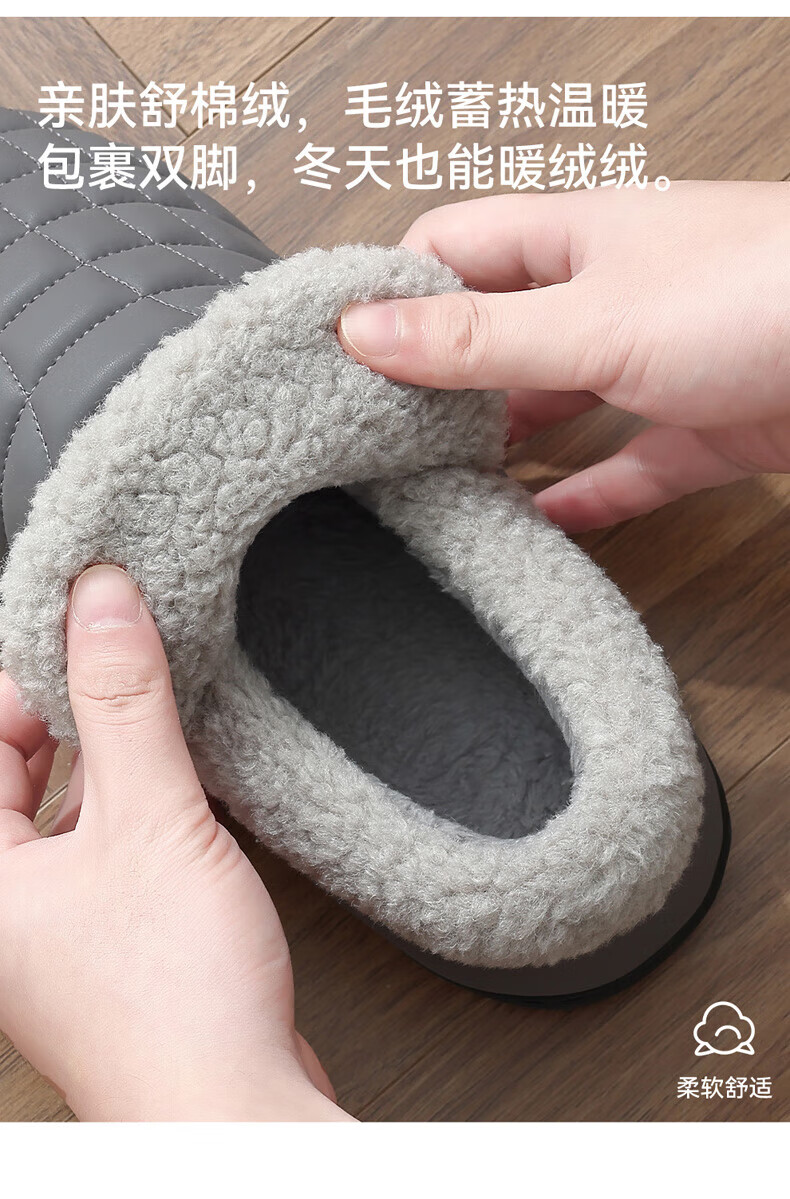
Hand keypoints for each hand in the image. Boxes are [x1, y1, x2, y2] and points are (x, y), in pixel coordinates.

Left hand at [0, 564, 351, 1121]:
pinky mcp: (108, 935)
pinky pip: (107, 840)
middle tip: (128, 662)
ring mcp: (53, 923)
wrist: (236, 1110)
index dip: (28, 675)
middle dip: (72, 710)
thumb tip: (98, 603)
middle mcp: (4, 905)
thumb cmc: (175, 1005)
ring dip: (112, 753)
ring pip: (67, 803)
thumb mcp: (149, 818)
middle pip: (17, 768)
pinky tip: (180, 781)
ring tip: (161, 715)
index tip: (83, 623)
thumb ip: (121, 702)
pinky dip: (139, 801)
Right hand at [338, 182, 789, 530]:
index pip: (451, 250)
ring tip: (442, 488)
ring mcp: (654, 361)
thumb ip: (477, 338)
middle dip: (441, 385)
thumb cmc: (765, 292)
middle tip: (380, 439)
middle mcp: (608, 293)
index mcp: (573, 237)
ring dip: (505, 448)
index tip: (338, 354)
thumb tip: (365, 330)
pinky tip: (541, 525)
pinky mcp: (697, 427)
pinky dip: (582, 498)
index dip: (391, 295)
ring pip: (555, 406)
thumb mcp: (592, 318)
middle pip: (497, 336)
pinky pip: (621, 468)